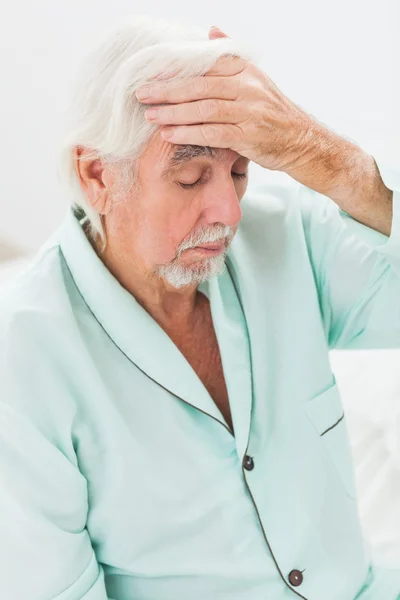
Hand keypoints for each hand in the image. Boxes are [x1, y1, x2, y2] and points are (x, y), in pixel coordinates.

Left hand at [135, 26, 316, 172]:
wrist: (300, 141)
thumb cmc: (273, 112)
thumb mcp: (257, 78)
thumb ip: (231, 57)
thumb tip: (211, 31)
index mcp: (246, 71)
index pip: (206, 65)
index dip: (177, 68)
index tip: (151, 72)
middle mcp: (248, 88)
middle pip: (200, 85)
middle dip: (168, 90)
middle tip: (142, 94)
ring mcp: (249, 112)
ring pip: (204, 109)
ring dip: (174, 113)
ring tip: (151, 116)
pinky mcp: (249, 136)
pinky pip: (213, 133)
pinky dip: (189, 133)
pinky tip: (170, 135)